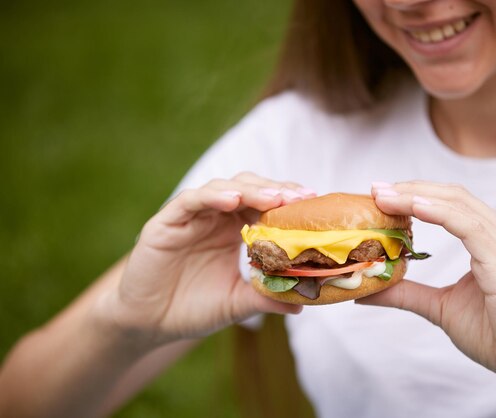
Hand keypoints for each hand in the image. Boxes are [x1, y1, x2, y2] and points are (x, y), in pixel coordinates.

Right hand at [98, 172, 312, 346]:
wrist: (148, 325)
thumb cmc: (192, 309)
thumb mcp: (236, 303)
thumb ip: (264, 298)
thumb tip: (302, 303)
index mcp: (233, 230)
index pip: (264, 204)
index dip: (288, 201)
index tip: (313, 203)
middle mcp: (214, 217)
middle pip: (249, 188)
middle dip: (276, 190)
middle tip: (300, 198)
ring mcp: (191, 217)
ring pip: (222, 188)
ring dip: (250, 190)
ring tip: (274, 198)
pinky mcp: (166, 222)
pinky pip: (190, 201)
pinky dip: (212, 196)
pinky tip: (232, 200)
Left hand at [359, 181, 495, 416]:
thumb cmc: (494, 336)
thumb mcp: (440, 306)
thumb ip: (407, 292)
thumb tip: (366, 291)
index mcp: (494, 240)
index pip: (452, 203)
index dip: (416, 193)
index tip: (379, 193)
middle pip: (453, 196)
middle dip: (410, 188)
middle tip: (374, 189)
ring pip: (458, 205)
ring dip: (416, 197)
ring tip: (382, 196)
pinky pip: (468, 227)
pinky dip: (439, 213)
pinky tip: (413, 207)